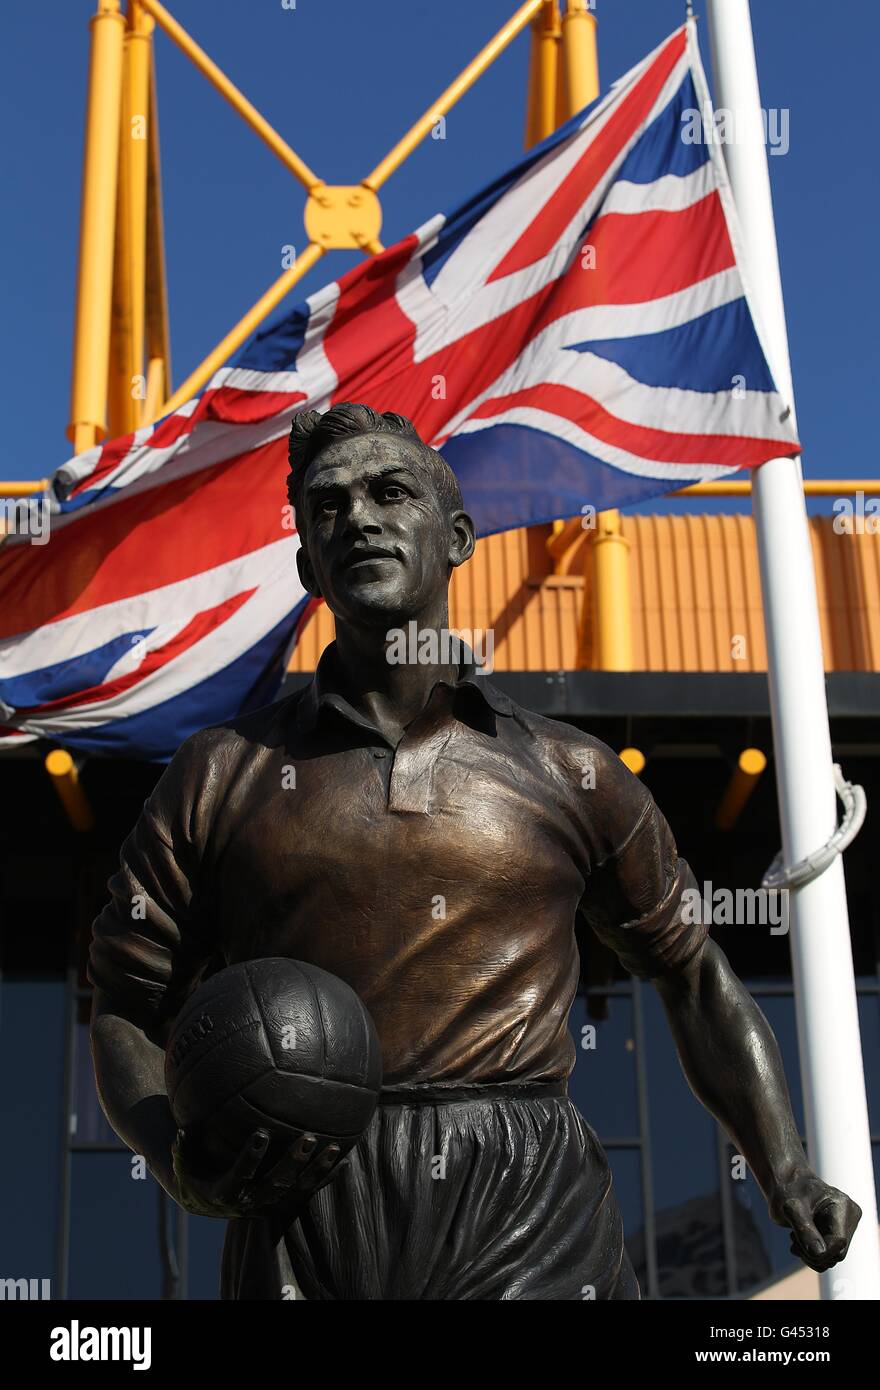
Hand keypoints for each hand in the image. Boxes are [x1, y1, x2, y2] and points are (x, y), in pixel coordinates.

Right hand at [171, 1127, 343, 1219]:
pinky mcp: (284, 1202)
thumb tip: (183, 1129)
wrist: (209, 1200)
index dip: (250, 1159)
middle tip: (307, 1139)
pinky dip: (326, 1177)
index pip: (239, 1176)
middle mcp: (251, 1202)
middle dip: (292, 1163)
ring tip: (333, 1148)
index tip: (261, 1135)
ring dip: (316, 1170)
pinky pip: (308, 1190)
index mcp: (226, 1192)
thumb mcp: (183, 1164)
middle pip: (275, 1186)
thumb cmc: (195, 1171)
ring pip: (297, 1190)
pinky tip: (345, 1160)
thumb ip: (182, 1149)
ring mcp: (270, 1204)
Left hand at [769, 1167, 860, 1271]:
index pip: (838, 1243)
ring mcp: (847, 1224)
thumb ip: (804, 1230)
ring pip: (833, 1256)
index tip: (794, 1247)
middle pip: (837, 1253)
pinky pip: (830, 1253)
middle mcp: (850, 1215)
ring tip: (794, 1237)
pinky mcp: (840, 1231)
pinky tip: (799, 1239)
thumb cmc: (786, 1191)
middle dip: (812, 1254)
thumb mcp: (790, 1209)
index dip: (818, 1252)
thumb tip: (819, 1254)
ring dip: (811, 1254)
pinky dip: (813, 1252)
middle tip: (792, 1242)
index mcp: (842, 1206)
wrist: (786, 1183)